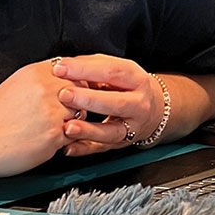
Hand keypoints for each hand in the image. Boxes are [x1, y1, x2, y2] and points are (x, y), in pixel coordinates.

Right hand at [0, 60, 78, 177]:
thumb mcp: (14, 84)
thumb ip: (39, 79)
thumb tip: (60, 78)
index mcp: (35, 73)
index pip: (73, 70)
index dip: (74, 82)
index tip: (70, 91)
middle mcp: (45, 89)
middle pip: (81, 90)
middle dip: (77, 101)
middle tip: (63, 111)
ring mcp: (52, 113)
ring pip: (81, 114)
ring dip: (73, 121)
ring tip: (51, 126)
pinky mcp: (55, 135)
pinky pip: (74, 135)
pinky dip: (65, 138)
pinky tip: (46, 138)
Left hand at [51, 54, 167, 156]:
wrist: (154, 109)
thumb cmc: (127, 86)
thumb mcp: (118, 70)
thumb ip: (93, 66)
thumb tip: (65, 66)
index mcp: (137, 80)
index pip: (112, 72)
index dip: (85, 69)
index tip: (60, 68)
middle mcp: (138, 104)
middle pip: (116, 103)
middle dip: (88, 99)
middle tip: (64, 95)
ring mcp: (132, 127)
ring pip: (111, 131)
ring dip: (88, 130)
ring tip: (68, 127)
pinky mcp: (121, 143)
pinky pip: (102, 148)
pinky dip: (84, 149)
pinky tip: (69, 147)